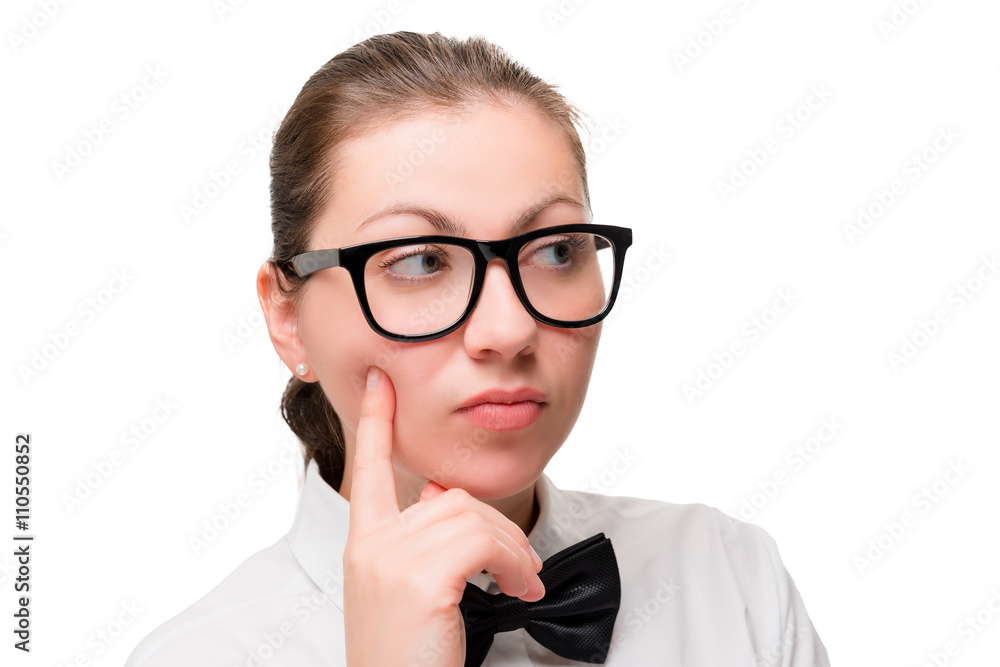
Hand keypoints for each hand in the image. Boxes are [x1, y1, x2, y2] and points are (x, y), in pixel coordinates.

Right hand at [343, 366, 544, 666]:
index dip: (376, 422)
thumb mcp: (405, 591)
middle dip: (498, 526)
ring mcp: (391, 559)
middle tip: (523, 567)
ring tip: (523, 583)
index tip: (380, 383)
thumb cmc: (409, 656)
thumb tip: (443, 494)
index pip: (367, 470)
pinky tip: (519, 591)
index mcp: (364, 545)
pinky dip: (514, 564)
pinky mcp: (421, 577)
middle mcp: (371, 546)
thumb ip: (421, 539)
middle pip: (448, 495)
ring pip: (473, 516)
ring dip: (513, 549)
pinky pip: (485, 542)